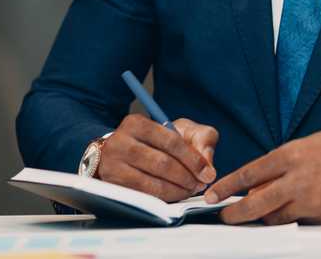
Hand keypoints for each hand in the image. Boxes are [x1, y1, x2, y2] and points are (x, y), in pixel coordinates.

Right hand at [97, 114, 218, 201]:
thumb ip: (201, 138)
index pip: (171, 141)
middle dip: (186, 177)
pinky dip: (163, 198)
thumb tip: (208, 165)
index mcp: (137, 123)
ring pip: (152, 183)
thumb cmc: (155, 141)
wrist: (119, 153)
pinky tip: (175, 195)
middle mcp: (120, 142)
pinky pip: (143, 195)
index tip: (208, 173)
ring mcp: (112, 165)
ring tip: (190, 190)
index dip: (193, 159)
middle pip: (162, 163)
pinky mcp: (112, 185)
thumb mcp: (179, 129)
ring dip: (177, 190)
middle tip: (200, 185)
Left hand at [205, 125, 320, 224]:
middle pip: (255, 204)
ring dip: (264, 218)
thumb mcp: (312, 144)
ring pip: (275, 219)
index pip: (249, 174)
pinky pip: (300, 223)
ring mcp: (312, 202)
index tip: (214, 193)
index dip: (227, 186)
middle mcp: (299, 180)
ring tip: (260, 213)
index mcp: (293, 155)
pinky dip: (293, 219)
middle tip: (226, 216)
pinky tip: (295, 211)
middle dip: (235, 213)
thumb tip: (263, 180)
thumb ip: (287, 163)